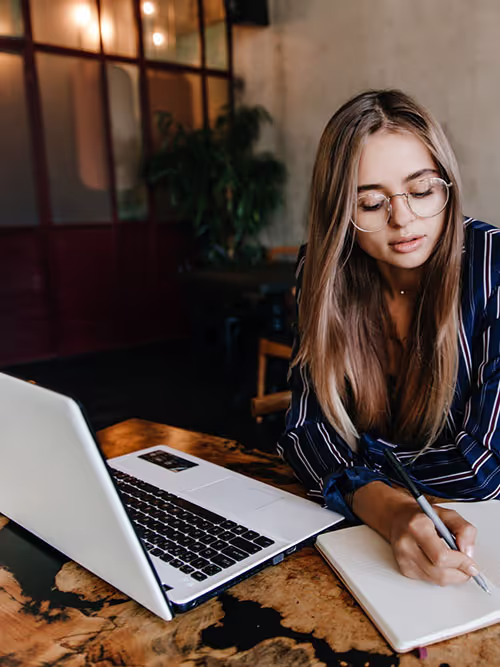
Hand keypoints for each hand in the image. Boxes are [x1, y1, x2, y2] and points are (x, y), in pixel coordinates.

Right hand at [352, 481, 478, 585]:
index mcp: (417, 526)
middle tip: (467, 567)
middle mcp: (406, 543)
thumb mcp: (447, 514)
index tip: (472, 565)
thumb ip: (464, 529)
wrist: (398, 518)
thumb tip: (468, 552)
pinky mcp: (404, 568)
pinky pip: (429, 580)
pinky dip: (440, 575)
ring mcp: (403, 558)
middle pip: (440, 573)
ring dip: (451, 576)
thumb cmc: (423, 516)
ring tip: (455, 564)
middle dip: (459, 573)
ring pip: (436, 580)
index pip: (442, 556)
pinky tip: (439, 563)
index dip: (461, 563)